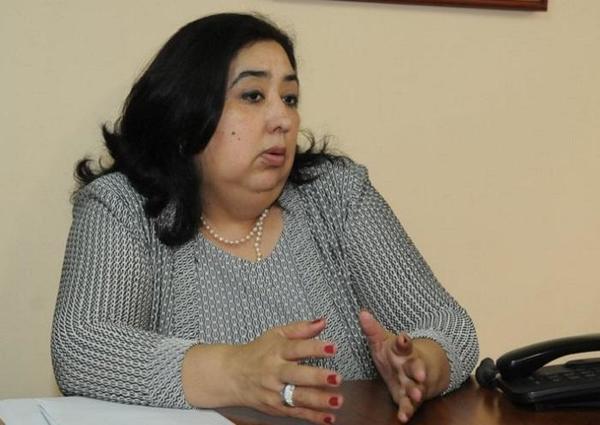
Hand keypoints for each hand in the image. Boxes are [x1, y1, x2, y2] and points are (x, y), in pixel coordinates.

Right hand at [183, 318, 342, 424]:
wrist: (231, 375)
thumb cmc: (257, 353)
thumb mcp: (276, 335)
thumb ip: (301, 329)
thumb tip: (322, 322)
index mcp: (277, 351)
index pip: (297, 348)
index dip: (315, 348)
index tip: (332, 347)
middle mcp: (275, 372)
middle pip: (297, 375)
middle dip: (317, 377)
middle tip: (336, 378)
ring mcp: (275, 392)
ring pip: (298, 397)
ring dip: (319, 400)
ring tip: (337, 400)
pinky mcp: (276, 407)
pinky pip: (296, 412)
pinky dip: (313, 417)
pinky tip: (329, 417)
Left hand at [358, 311, 448, 422]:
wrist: (417, 369)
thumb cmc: (395, 354)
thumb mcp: (383, 341)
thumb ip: (372, 330)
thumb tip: (362, 312)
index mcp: (403, 350)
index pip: (404, 344)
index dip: (404, 342)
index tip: (403, 339)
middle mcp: (410, 366)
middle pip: (416, 367)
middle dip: (418, 370)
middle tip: (420, 374)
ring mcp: (412, 383)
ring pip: (416, 387)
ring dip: (416, 391)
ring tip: (416, 394)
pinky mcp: (409, 398)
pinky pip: (409, 406)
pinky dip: (407, 411)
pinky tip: (402, 417)